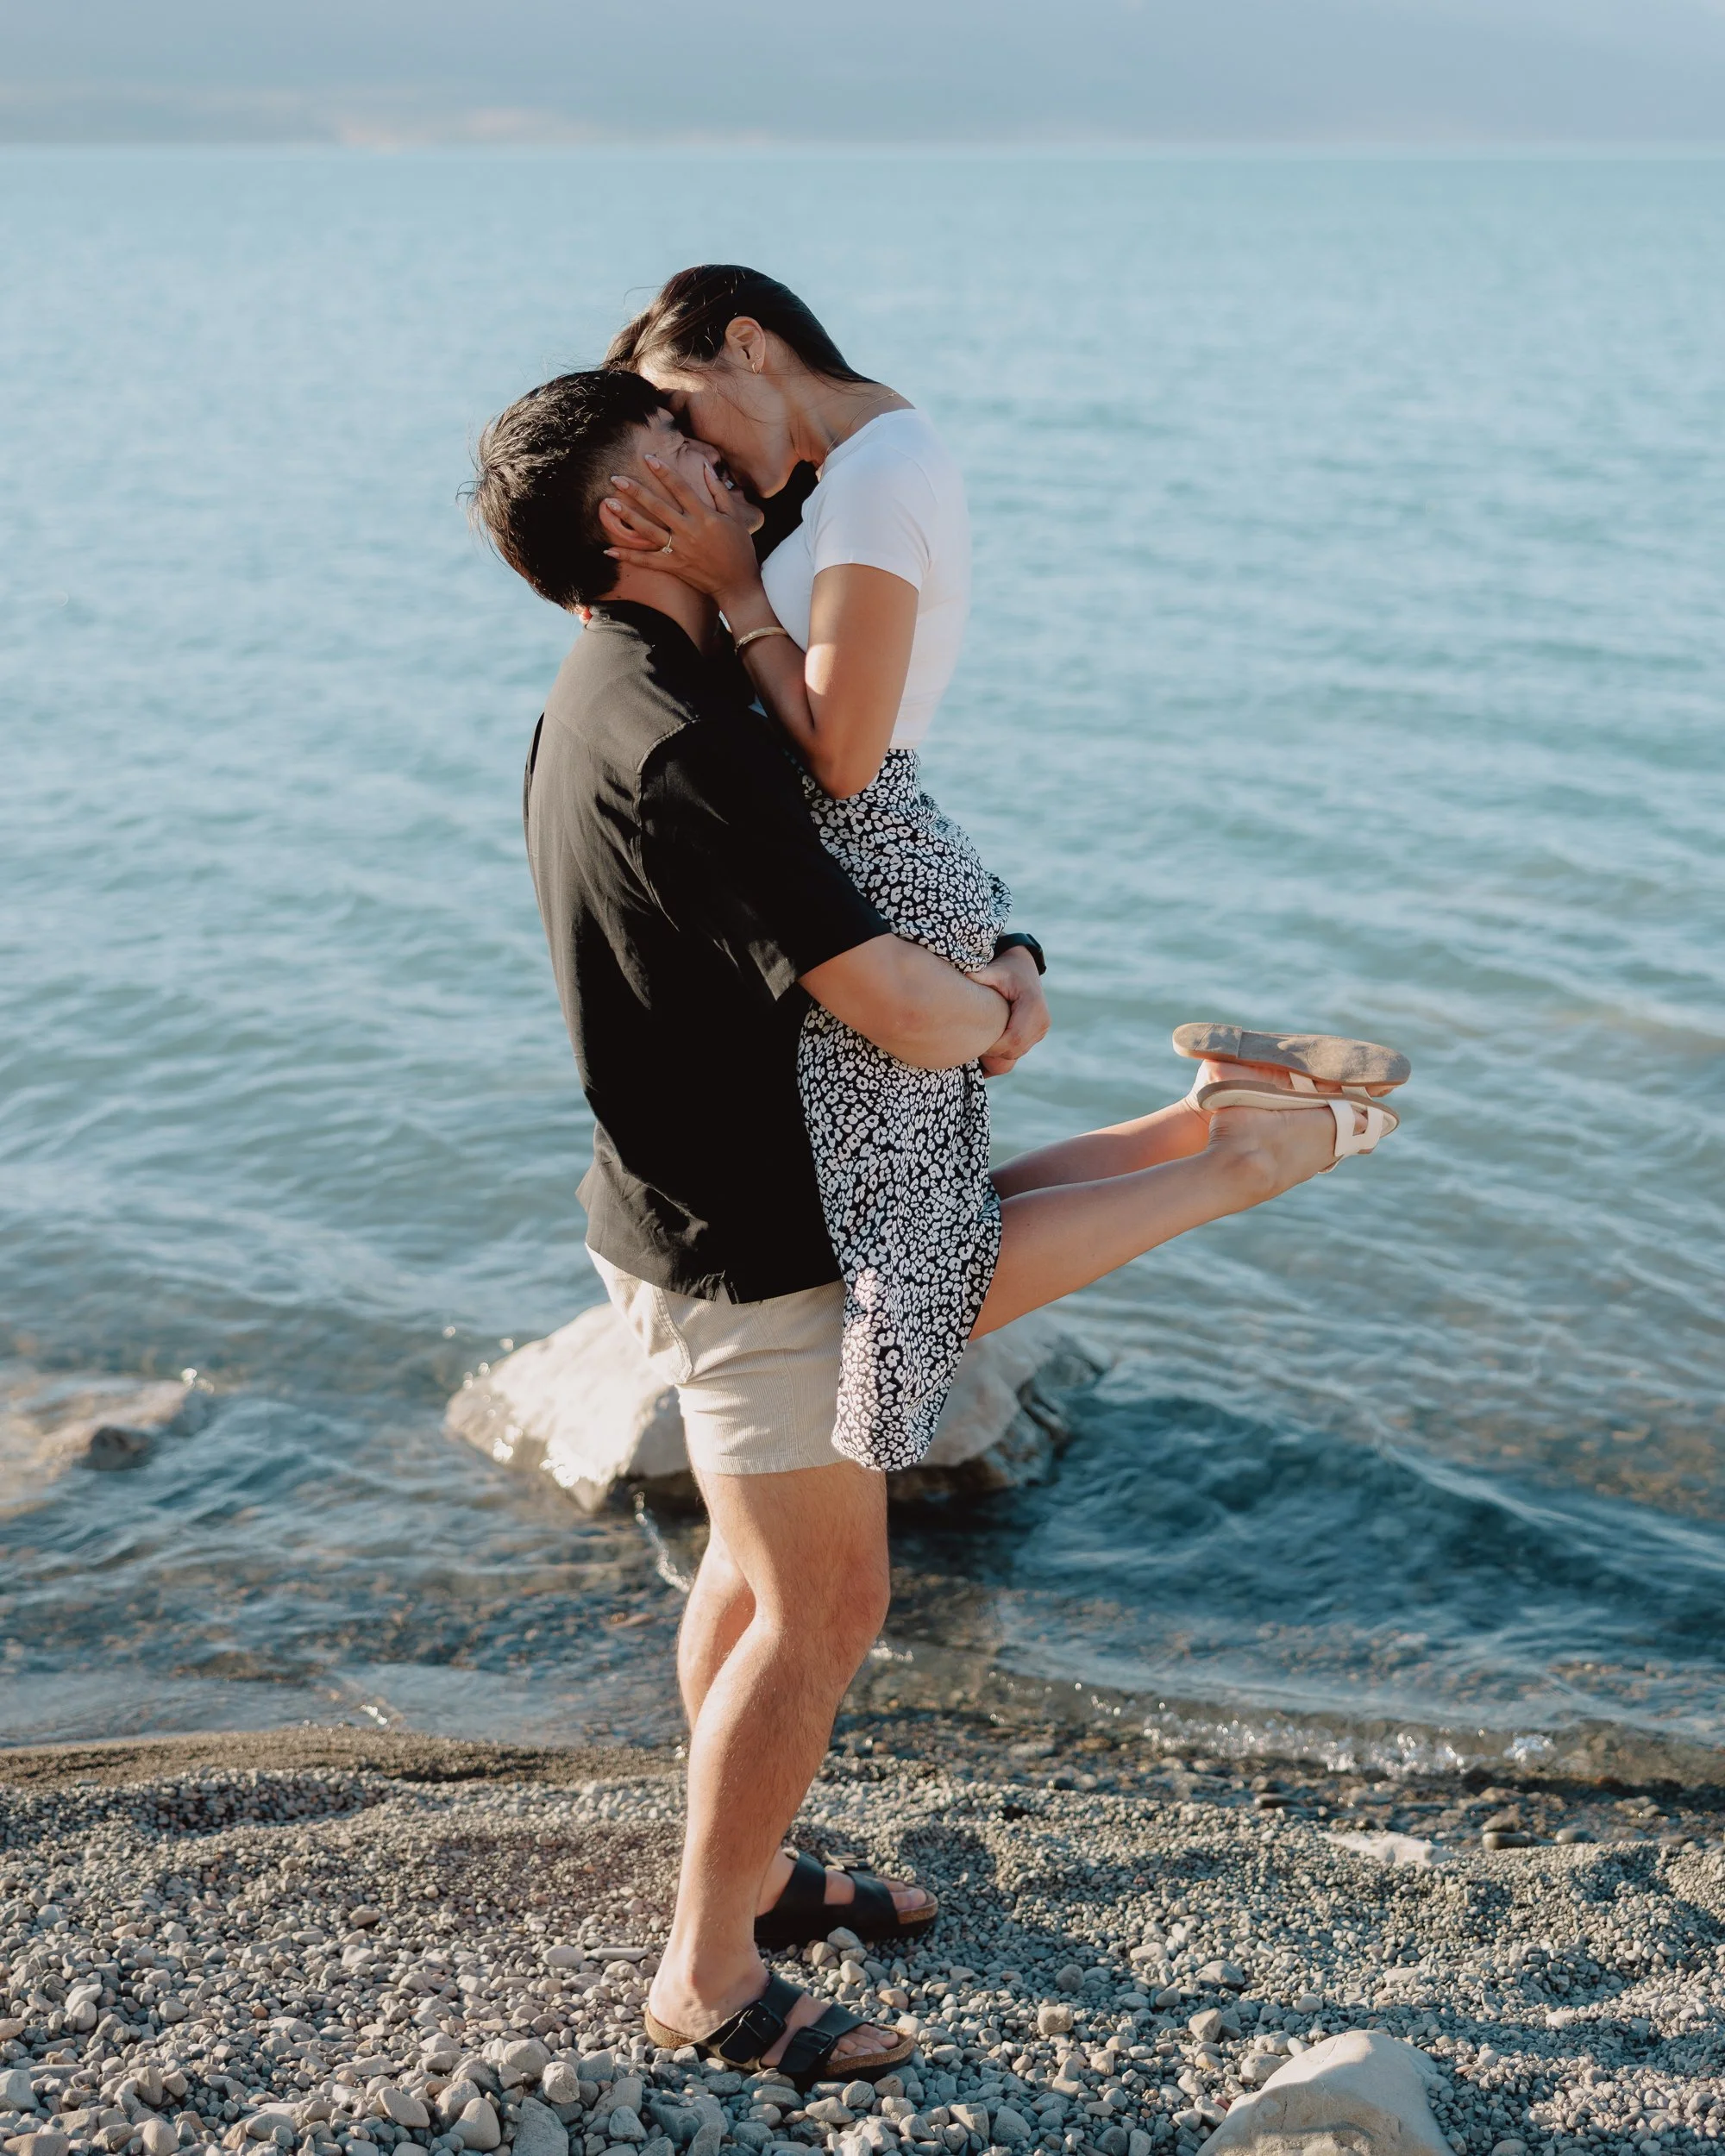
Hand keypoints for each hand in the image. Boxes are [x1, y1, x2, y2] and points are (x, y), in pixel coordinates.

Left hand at [600, 457, 764, 610]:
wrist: (738, 584)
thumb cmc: (740, 548)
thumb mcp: (734, 517)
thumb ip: (719, 491)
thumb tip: (705, 467)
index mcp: (704, 516)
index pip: (680, 488)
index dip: (664, 472)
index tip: (648, 458)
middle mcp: (689, 531)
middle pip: (657, 506)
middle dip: (635, 491)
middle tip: (616, 478)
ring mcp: (679, 550)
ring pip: (648, 530)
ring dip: (627, 516)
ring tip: (609, 504)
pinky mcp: (674, 566)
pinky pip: (647, 560)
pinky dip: (628, 556)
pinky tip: (609, 549)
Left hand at [968, 946, 1048, 1075]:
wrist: (1024, 969)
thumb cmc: (1006, 970)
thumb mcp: (994, 970)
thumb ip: (980, 976)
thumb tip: (965, 977)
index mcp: (1033, 1007)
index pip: (1013, 1039)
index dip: (992, 1046)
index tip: (971, 1040)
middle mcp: (1042, 1021)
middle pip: (1014, 1051)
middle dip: (991, 1053)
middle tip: (970, 1044)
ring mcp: (1041, 1030)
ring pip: (1015, 1054)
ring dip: (996, 1054)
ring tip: (978, 1040)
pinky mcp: (1037, 1035)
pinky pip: (1018, 1052)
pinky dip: (1001, 1051)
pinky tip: (987, 1041)